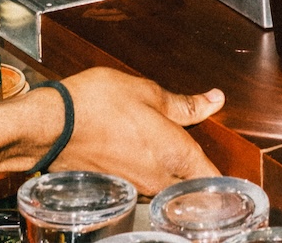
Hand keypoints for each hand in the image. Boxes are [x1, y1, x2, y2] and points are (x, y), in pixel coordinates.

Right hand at [53, 68, 224, 195]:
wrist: (51, 126)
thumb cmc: (95, 105)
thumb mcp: (147, 92)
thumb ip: (184, 104)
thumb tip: (214, 101)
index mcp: (175, 154)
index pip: (213, 179)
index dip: (225, 180)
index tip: (230, 176)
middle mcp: (159, 178)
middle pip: (191, 186)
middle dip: (198, 175)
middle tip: (197, 156)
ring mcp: (137, 187)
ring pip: (167, 186)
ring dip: (171, 173)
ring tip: (163, 147)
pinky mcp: (118, 188)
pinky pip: (143, 185)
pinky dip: (146, 173)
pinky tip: (136, 153)